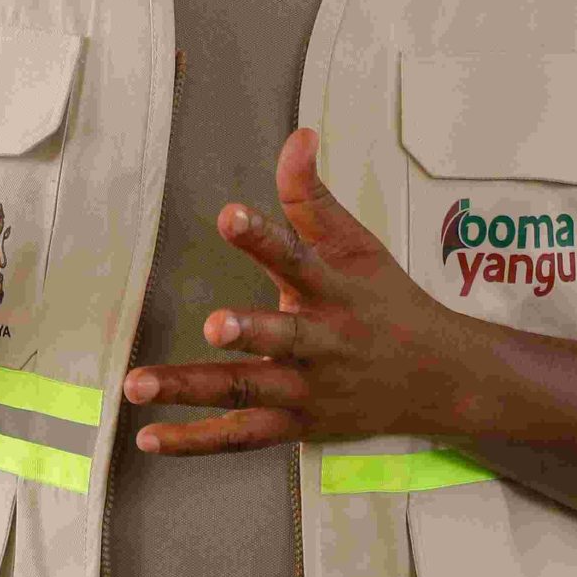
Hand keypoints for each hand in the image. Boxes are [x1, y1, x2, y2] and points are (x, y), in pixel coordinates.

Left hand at [121, 128, 481, 454]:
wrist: (439, 379)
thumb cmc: (387, 302)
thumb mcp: (357, 244)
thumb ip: (313, 196)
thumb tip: (298, 136)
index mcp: (335, 289)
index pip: (298, 258)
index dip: (264, 237)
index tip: (230, 215)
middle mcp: (322, 342)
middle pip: (283, 337)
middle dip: (249, 332)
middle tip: (214, 325)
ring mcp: (308, 390)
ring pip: (248, 391)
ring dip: (192, 389)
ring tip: (138, 384)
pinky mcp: (296, 426)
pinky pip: (241, 436)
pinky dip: (195, 441)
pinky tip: (150, 438)